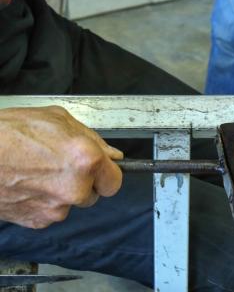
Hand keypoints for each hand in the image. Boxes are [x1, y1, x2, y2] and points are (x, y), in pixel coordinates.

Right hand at [0, 106, 122, 228]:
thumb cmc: (12, 131)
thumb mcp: (60, 120)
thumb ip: (93, 140)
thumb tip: (112, 155)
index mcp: (86, 161)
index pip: (115, 181)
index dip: (108, 174)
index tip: (101, 171)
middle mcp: (76, 189)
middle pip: (94, 194)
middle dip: (85, 182)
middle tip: (63, 166)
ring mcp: (56, 208)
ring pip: (71, 203)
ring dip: (64, 192)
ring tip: (41, 172)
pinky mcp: (37, 221)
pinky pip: (51, 212)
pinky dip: (46, 201)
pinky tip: (31, 184)